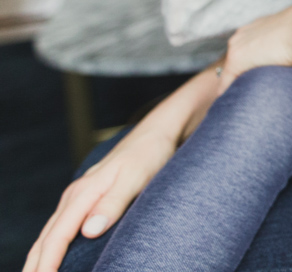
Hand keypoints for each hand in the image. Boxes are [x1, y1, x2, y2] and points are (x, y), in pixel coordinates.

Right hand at [23, 121, 176, 271]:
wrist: (154, 135)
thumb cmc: (148, 156)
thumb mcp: (135, 179)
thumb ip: (112, 204)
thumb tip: (89, 232)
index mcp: (84, 193)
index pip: (58, 237)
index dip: (48, 263)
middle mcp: (75, 196)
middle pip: (47, 238)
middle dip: (35, 265)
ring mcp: (78, 197)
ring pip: (50, 233)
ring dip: (40, 257)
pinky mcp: (85, 198)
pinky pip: (60, 227)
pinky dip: (51, 246)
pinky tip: (52, 256)